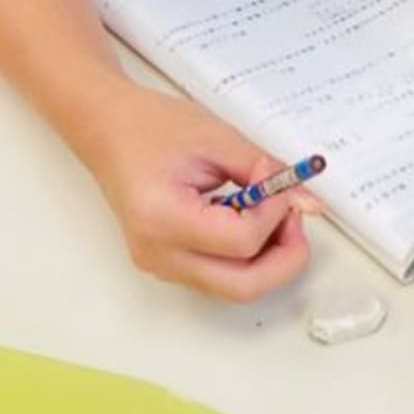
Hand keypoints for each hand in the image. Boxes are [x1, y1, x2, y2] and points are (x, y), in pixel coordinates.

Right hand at [77, 83, 320, 300]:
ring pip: (235, 287)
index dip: (275, 213)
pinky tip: (245, 216)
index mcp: (164, 220)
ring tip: (268, 210)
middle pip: (243, 287)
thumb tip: (305, 200)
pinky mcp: (167, 262)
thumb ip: (265, 171)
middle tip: (293, 215)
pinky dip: (246, 254)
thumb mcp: (218, 138)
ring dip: (267, 256)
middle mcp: (159, 255)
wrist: (107, 129)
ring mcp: (161, 265)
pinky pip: (220, 274)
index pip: (242, 242)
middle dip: (284, 256)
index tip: (278, 180)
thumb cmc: (151, 126)